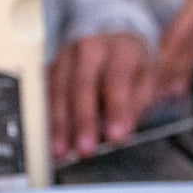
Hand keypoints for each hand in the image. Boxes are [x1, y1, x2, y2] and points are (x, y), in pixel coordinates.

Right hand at [47, 33, 156, 159]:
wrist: (112, 42)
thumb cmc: (132, 68)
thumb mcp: (146, 83)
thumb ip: (136, 105)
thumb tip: (122, 131)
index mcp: (120, 50)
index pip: (116, 79)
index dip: (116, 109)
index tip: (116, 136)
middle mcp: (90, 48)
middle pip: (83, 85)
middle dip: (83, 121)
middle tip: (85, 149)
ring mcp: (66, 56)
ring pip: (59, 90)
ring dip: (59, 123)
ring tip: (61, 150)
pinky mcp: (51, 68)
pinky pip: (46, 94)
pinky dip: (47, 119)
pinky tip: (50, 140)